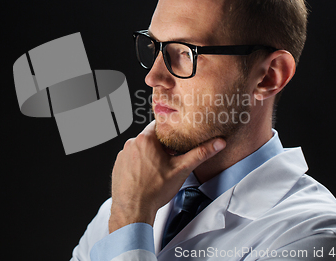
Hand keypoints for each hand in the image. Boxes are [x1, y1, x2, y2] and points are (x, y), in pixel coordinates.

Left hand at [108, 120, 225, 232]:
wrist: (133, 210)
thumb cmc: (154, 191)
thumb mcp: (181, 170)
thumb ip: (200, 154)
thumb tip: (217, 143)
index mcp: (146, 139)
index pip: (160, 125)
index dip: (171, 133)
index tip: (177, 140)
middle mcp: (131, 143)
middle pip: (151, 138)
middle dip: (162, 146)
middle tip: (171, 158)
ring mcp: (123, 154)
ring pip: (141, 148)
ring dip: (150, 155)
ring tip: (159, 169)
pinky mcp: (118, 165)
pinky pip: (131, 158)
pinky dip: (139, 164)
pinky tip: (147, 176)